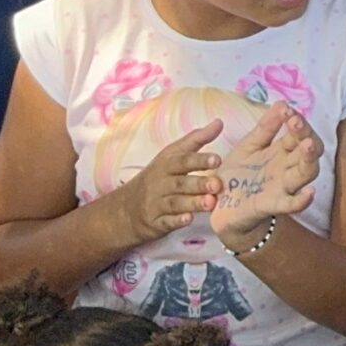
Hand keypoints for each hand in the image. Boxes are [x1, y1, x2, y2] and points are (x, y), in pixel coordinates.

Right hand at [111, 119, 223, 243]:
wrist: (126, 209)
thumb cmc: (158, 177)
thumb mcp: (172, 155)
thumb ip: (197, 140)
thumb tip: (219, 122)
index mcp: (166, 165)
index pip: (183, 160)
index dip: (200, 160)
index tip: (218, 159)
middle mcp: (160, 184)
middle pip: (180, 183)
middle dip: (199, 184)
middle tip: (217, 184)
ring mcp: (156, 204)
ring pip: (175, 203)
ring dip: (193, 203)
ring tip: (210, 202)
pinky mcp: (155, 223)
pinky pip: (166, 222)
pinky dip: (176, 221)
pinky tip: (188, 219)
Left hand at [210, 103, 321, 249]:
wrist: (218, 206)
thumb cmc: (236, 175)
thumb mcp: (249, 147)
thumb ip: (266, 128)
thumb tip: (282, 103)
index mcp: (282, 152)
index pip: (298, 133)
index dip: (296, 121)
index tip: (286, 110)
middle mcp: (287, 168)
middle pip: (308, 151)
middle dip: (305, 135)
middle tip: (295, 122)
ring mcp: (282, 186)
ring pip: (306, 173)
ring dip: (310, 160)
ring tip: (308, 145)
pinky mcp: (272, 205)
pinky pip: (291, 204)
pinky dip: (302, 200)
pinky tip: (310, 193)